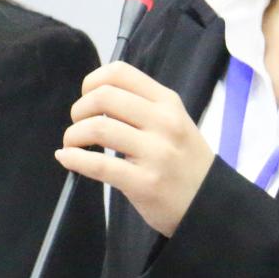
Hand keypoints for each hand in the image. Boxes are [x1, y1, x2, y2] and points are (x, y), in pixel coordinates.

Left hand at [57, 61, 216, 236]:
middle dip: (79, 110)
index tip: (86, 97)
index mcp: (168, 102)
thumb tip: (94, 99)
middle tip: (77, 125)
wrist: (210, 205)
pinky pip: (99, 165)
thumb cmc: (185, 162)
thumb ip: (142, 107)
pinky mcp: (145, 182)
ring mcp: (156, 153)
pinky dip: (74, 159)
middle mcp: (164, 122)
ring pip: (97, 128)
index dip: (92, 81)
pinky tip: (67, 158)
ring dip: (73, 135)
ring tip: (72, 144)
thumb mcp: (175, 122)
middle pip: (103, 97)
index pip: (120, 72)